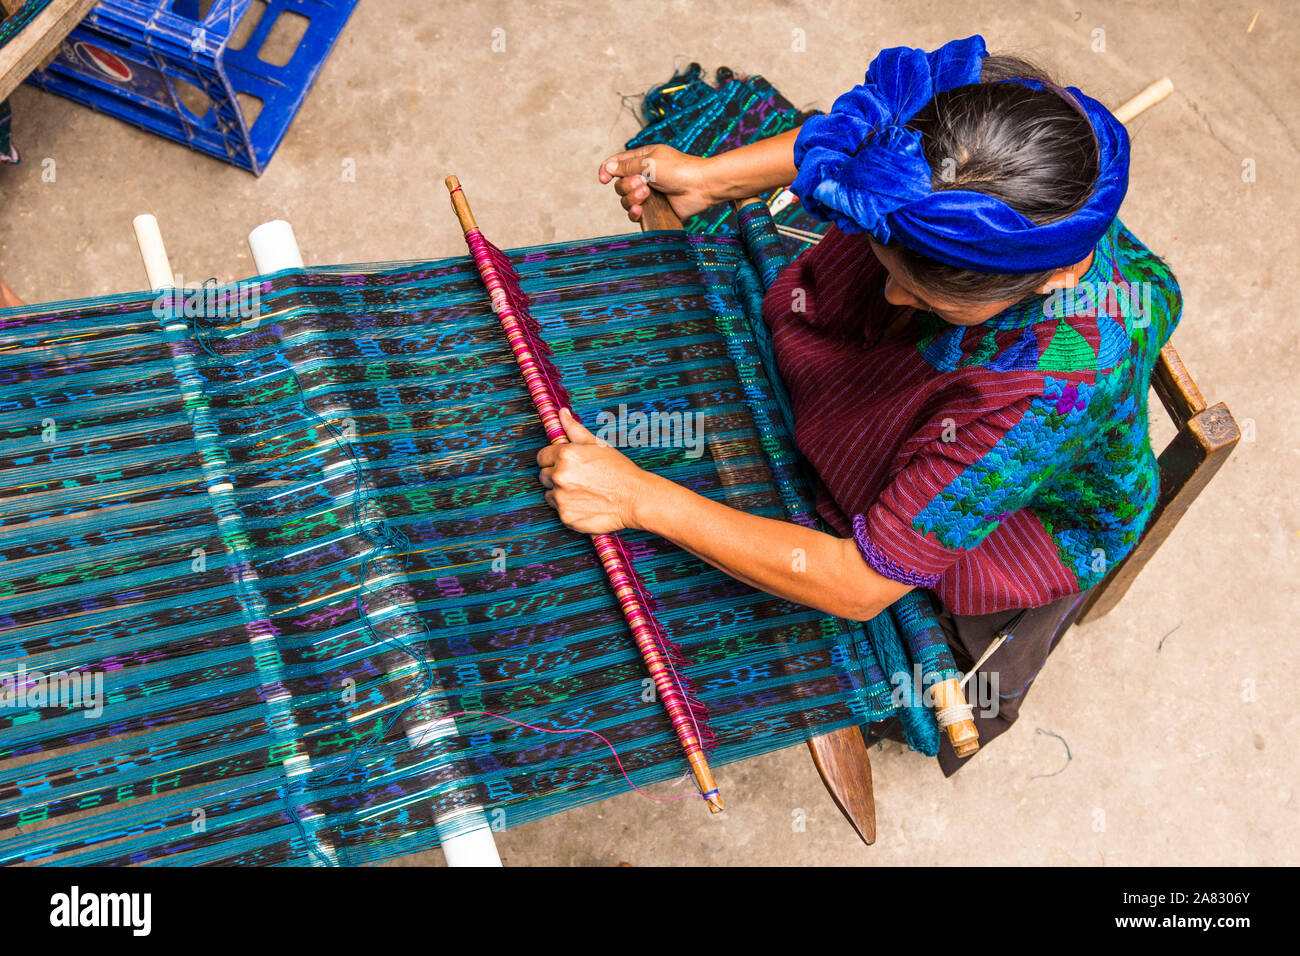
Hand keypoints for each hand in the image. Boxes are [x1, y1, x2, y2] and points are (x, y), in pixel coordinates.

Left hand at [537, 407, 648, 534]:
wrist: (635, 498)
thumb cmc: (619, 470)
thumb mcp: (597, 445)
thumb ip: (574, 429)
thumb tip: (562, 413)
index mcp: (565, 455)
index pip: (542, 457)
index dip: (552, 460)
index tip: (564, 464)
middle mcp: (559, 476)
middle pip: (544, 476)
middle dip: (556, 476)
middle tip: (578, 479)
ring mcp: (561, 498)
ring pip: (549, 495)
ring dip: (561, 494)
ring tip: (584, 492)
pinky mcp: (566, 516)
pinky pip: (559, 512)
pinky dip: (569, 509)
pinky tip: (586, 504)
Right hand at [597, 145, 716, 222]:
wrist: (700, 187)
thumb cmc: (679, 169)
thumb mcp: (649, 161)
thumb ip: (627, 166)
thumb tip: (608, 168)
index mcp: (641, 159)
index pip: (616, 164)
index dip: (606, 171)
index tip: (603, 179)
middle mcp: (642, 176)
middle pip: (619, 185)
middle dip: (626, 185)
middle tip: (643, 183)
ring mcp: (648, 194)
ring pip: (625, 200)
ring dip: (632, 198)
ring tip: (647, 194)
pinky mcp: (654, 209)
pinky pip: (635, 214)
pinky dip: (634, 213)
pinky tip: (640, 210)